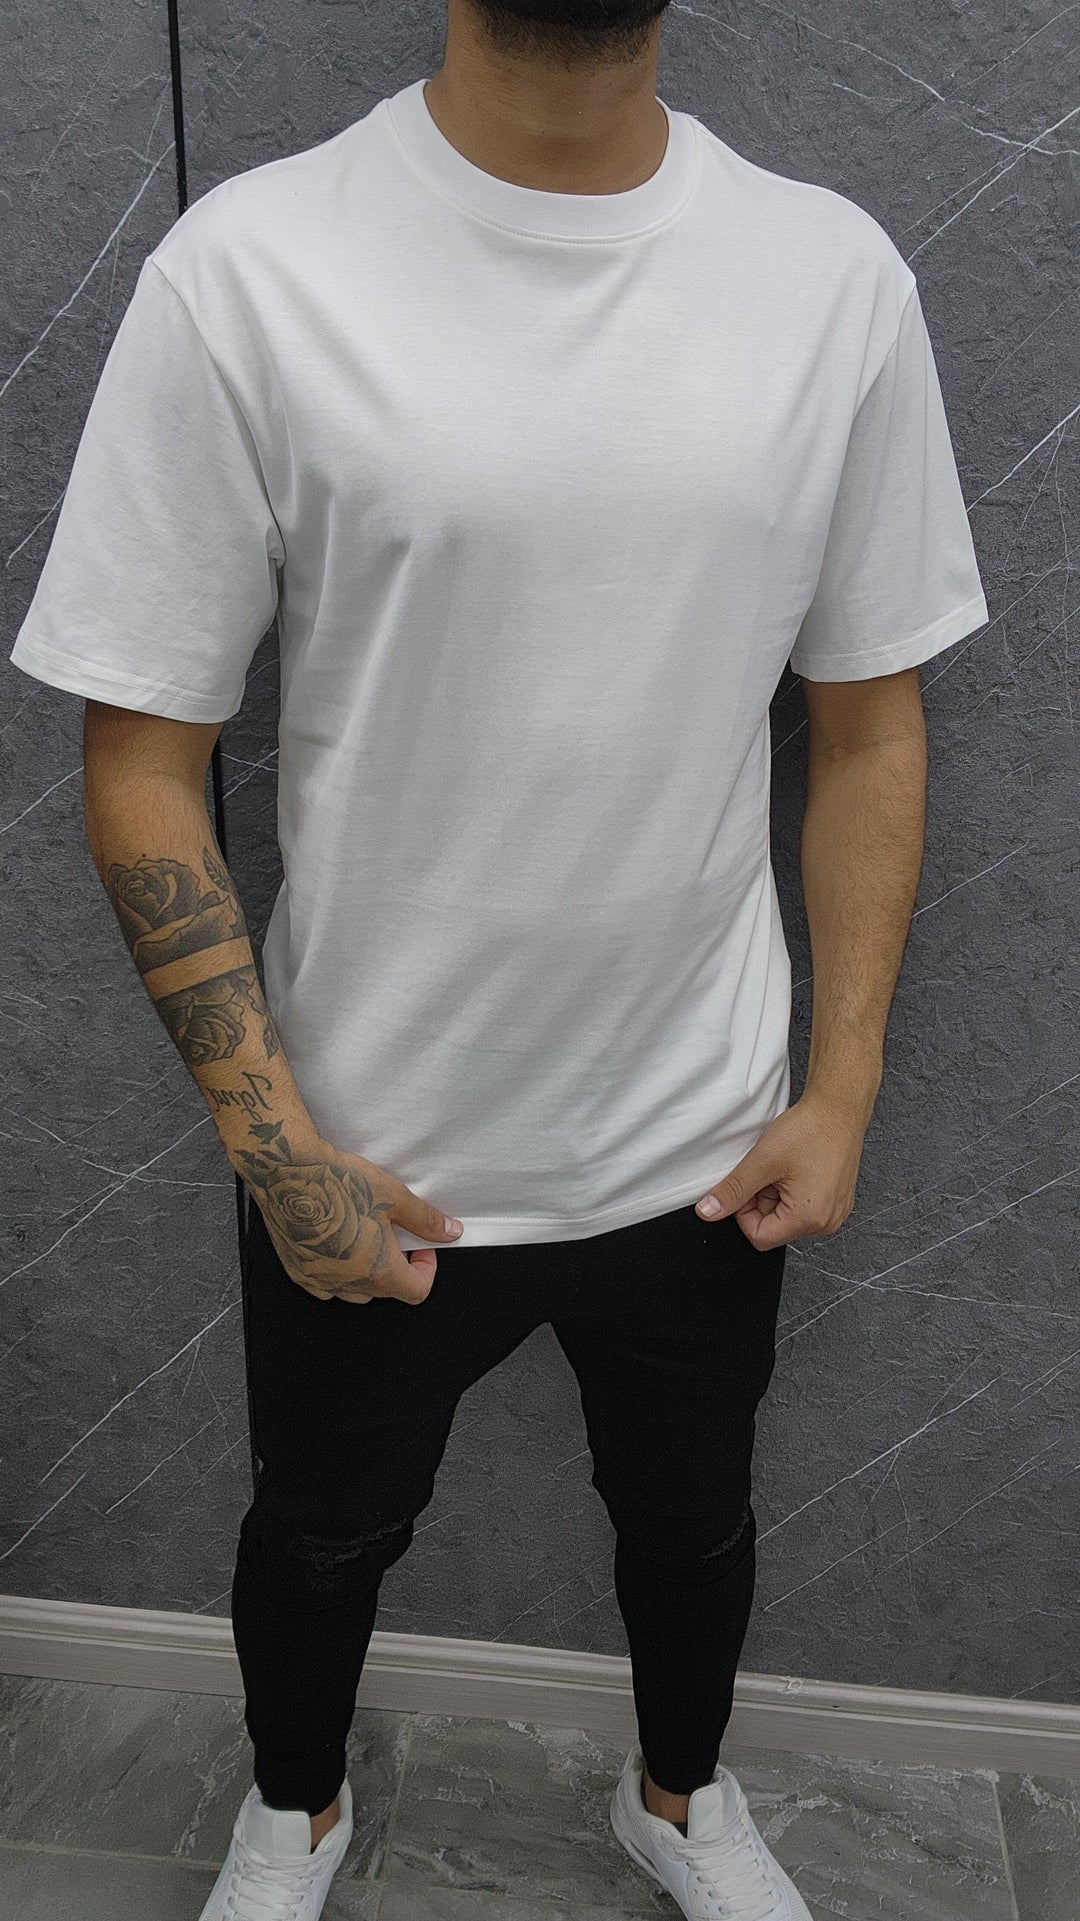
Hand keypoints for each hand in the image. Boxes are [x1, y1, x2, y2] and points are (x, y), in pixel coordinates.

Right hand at [245, 1133, 463, 1304]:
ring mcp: (317, 1281)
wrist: (285, 1170)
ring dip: (367, 1273)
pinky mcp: (296, 1271)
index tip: (420, 1245)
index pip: (416, 1292)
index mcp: (376, 1270)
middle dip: (397, 1267)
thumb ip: (425, 1220)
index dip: (426, 1269)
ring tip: (363, 1236)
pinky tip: (335, 1243)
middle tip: (392, 1233)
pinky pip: (325, 1285)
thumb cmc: (338, 1181)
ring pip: (354, 1292)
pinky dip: (337, 1272)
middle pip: (385, 1291)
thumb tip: (451, 1232)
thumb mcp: (393, 1196)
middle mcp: (346, 1284)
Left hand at [694, 1089, 870, 1249]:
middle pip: (774, 1228)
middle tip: (769, 1171)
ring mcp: (835, 1212)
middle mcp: (826, 1222)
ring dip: (777, 1194)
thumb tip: (709, 1212)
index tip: (748, 1185)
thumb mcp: (762, 1161)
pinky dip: (792, 1190)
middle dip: (763, 1200)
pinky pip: (804, 1206)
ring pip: (787, 1216)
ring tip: (785, 1167)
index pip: (759, 1237)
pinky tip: (797, 1168)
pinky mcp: (837, 1200)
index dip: (744, 1212)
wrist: (839, 1107)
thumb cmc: (809, 1130)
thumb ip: (732, 1190)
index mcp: (808, 1219)